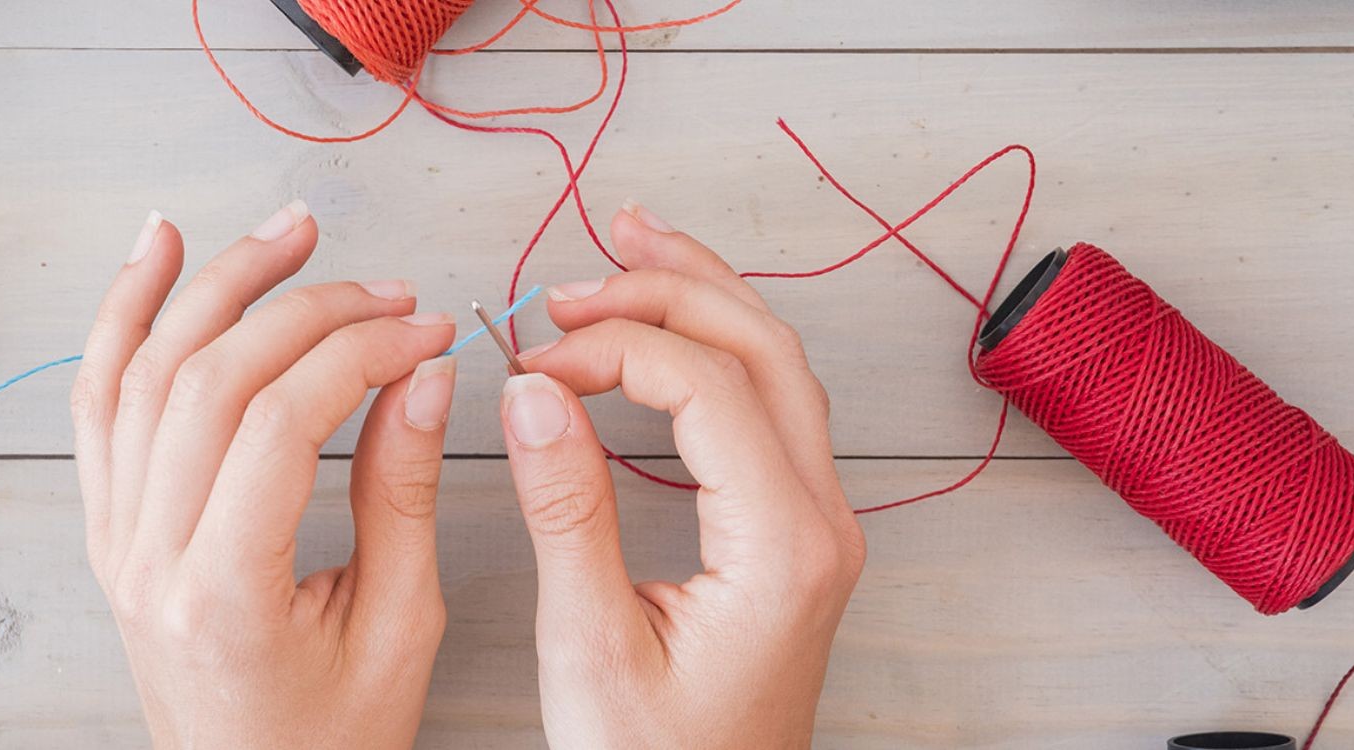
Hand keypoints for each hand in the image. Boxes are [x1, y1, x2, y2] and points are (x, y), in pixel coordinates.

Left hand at [71, 202, 458, 748]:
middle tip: (384, 288)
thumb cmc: (326, 741)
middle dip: (305, 310)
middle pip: (210, 381)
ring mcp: (115, 542)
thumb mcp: (396, 629)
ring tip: (286, 233)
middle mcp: (148, 560)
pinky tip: (156, 256)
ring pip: (142, 373)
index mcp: (225, 595)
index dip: (360, 354)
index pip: (282, 424)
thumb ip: (401, 496)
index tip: (426, 330)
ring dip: (214, 286)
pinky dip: (121, 318)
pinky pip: (97, 403)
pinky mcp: (109, 530)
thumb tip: (422, 377)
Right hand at [502, 202, 864, 748]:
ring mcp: (817, 523)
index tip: (536, 359)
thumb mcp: (590, 645)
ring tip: (627, 244)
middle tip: (577, 277)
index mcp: (782, 548)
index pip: (708, 386)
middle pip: (763, 349)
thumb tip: (533, 392)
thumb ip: (567, 510)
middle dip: (668, 289)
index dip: (616, 348)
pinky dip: (715, 347)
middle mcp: (820, 523)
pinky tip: (665, 326)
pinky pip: (771, 405)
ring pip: (778, 364)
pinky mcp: (794, 531)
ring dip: (702, 295)